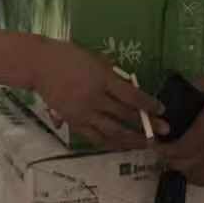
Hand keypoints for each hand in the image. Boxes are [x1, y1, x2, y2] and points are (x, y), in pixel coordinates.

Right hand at [32, 40, 165, 149]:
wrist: (39, 65)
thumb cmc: (69, 56)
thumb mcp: (96, 59)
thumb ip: (113, 75)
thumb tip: (131, 90)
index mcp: (102, 79)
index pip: (131, 95)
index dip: (148, 104)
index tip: (162, 109)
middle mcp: (94, 98)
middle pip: (125, 115)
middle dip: (147, 124)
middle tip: (165, 131)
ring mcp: (83, 113)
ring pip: (112, 131)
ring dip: (132, 139)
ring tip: (147, 143)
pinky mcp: (73, 122)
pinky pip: (95, 137)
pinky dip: (110, 143)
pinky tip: (122, 146)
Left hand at [160, 77, 203, 185]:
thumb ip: (194, 87)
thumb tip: (173, 92)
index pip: (181, 146)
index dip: (163, 148)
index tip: (154, 141)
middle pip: (184, 163)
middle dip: (167, 157)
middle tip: (161, 147)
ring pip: (193, 175)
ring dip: (179, 167)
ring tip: (174, 156)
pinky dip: (194, 176)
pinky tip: (190, 166)